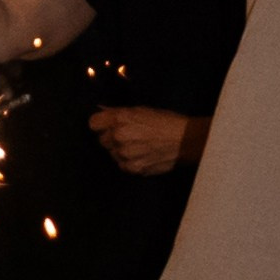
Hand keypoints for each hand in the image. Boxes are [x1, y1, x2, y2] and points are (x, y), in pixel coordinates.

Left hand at [90, 103, 204, 176]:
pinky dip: (129, 162)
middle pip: (101, 140)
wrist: (186, 140)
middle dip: (111, 138)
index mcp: (120, 119)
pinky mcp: (133, 168)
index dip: (100, 124)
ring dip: (120, 150)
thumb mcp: (141, 110)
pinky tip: (142, 155)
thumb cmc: (165, 121)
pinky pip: (122, 165)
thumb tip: (103, 111)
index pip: (93, 124)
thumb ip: (119, 113)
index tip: (107, 125)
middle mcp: (119, 137)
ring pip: (112, 154)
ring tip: (138, 146)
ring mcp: (125, 155)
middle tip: (128, 135)